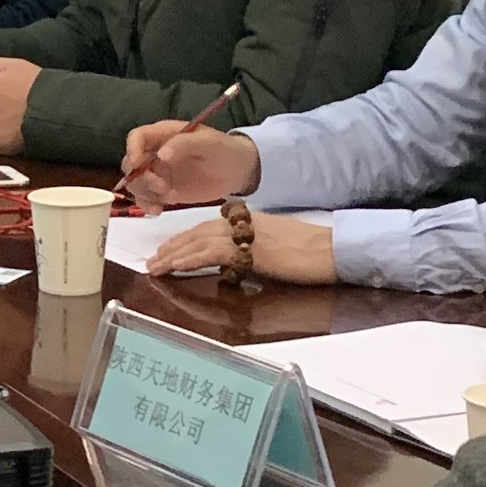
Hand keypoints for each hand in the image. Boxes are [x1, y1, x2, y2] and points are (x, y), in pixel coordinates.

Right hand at [123, 122, 258, 207]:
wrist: (237, 171)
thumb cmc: (224, 150)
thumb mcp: (208, 143)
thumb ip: (185, 144)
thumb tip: (161, 155)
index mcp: (164, 134)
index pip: (137, 137)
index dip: (132, 149)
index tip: (138, 164)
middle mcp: (156, 152)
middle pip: (131, 163)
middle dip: (140, 177)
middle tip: (161, 187)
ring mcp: (158, 173)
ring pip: (135, 183)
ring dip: (143, 193)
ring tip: (163, 200)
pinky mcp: (163, 190)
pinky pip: (145, 198)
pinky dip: (146, 205)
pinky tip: (158, 211)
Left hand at [146, 209, 334, 286]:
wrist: (333, 250)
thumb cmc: (311, 254)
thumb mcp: (276, 249)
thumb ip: (252, 251)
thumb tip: (234, 263)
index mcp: (251, 221)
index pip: (210, 226)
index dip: (186, 238)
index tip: (168, 249)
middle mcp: (245, 223)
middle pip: (199, 230)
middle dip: (174, 245)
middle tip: (152, 259)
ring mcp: (248, 234)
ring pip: (200, 239)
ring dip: (175, 253)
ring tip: (155, 265)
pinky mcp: (252, 249)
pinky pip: (213, 252)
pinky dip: (191, 258)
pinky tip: (176, 266)